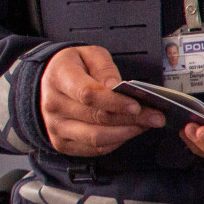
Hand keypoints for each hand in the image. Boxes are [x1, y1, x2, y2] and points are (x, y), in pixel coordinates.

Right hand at [31, 45, 164, 156]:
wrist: (48, 83)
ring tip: (145, 124)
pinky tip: (129, 130)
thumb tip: (116, 87)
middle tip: (156, 117)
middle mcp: (53, 105)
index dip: (114, 102)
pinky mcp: (62, 143)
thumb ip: (104, 68)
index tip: (137, 104)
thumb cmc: (73, 67)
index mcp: (58, 78)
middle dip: (131, 119)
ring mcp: (56, 127)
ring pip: (97, 138)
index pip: (87, 94)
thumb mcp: (88, 54)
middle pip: (96, 118)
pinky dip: (116, 142)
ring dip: (126, 133)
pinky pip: (94, 149)